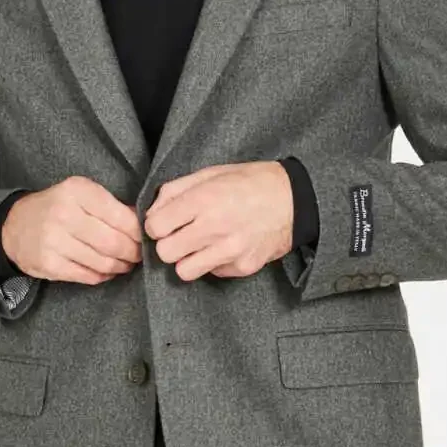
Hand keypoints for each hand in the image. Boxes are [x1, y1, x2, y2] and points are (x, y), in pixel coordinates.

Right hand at [2, 176, 142, 284]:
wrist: (13, 225)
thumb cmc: (56, 207)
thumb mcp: (80, 194)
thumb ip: (111, 205)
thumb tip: (144, 222)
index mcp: (77, 191)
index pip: (120, 216)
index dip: (139, 231)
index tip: (147, 237)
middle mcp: (64, 214)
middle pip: (113, 242)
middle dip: (133, 252)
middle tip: (140, 254)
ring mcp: (54, 241)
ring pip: (103, 262)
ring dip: (121, 266)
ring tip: (126, 263)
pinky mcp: (48, 264)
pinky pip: (87, 276)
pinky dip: (103, 275)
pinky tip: (107, 270)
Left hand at [143, 161, 293, 281]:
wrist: (295, 201)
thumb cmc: (250, 183)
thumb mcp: (211, 174)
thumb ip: (175, 190)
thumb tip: (151, 212)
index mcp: (204, 199)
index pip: (155, 226)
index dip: (155, 225)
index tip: (164, 223)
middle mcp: (215, 227)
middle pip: (165, 252)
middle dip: (168, 244)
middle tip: (180, 235)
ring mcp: (230, 250)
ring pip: (184, 271)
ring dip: (187, 259)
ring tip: (199, 245)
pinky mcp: (243, 266)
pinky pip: (212, 273)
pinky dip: (213, 263)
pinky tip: (225, 246)